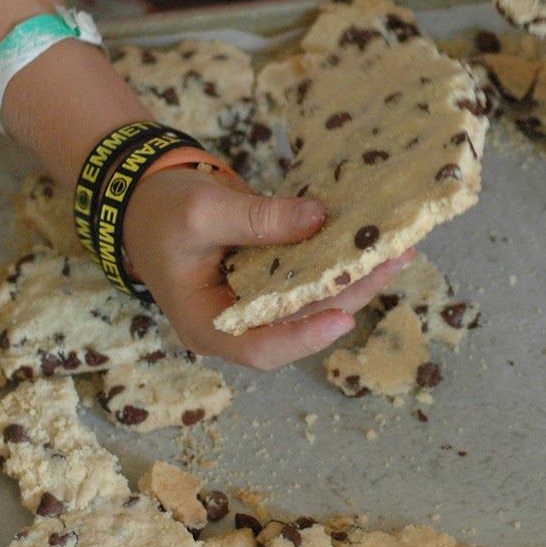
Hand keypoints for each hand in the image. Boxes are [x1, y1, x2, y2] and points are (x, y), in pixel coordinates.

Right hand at [121, 167, 409, 368]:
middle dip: (349, 297)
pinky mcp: (272, 282)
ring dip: (355, 281)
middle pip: (299, 324)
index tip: (342, 318)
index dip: (303, 338)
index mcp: (206, 324)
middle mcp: (237, 324)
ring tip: (398, 253)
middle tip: (392, 263)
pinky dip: (340, 264)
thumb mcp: (203, 211)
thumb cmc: (162, 211)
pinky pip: (310, 281)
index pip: (259, 348)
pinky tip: (373, 246)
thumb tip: (320, 219)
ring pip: (313, 304)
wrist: (147, 198)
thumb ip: (259, 220)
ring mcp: (257, 305)